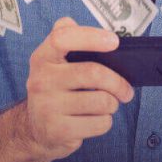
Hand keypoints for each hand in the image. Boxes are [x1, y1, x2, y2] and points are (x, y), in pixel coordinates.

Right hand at [22, 17, 134, 161]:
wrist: (35, 129)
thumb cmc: (55, 89)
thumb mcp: (53, 62)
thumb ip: (69, 37)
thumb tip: (99, 31)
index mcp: (43, 57)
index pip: (63, 38)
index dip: (91, 37)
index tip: (114, 42)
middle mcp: (41, 80)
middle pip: (92, 73)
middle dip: (118, 82)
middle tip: (126, 90)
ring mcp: (47, 106)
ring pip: (101, 101)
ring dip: (112, 104)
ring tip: (107, 104)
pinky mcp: (57, 130)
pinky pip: (99, 123)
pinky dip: (105, 121)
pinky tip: (96, 119)